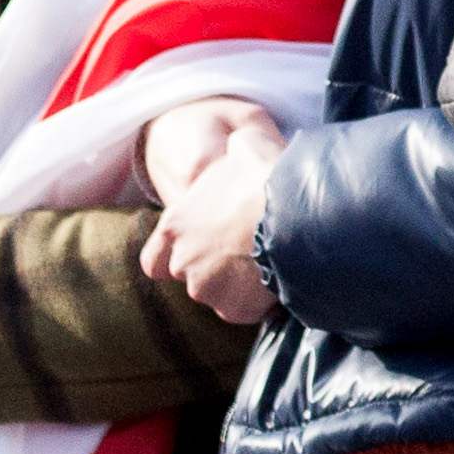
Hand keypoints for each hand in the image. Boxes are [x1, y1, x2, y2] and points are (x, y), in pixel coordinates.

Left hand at [137, 106, 285, 323]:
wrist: (298, 214)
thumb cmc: (267, 177)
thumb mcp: (246, 145)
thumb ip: (235, 150)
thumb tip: (242, 142)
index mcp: (176, 227)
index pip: (154, 261)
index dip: (175, 258)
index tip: (201, 251)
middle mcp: (184, 262)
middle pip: (193, 277)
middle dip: (218, 270)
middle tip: (250, 252)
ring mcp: (208, 289)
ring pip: (222, 295)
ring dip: (241, 287)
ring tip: (271, 265)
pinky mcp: (236, 309)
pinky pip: (248, 310)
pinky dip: (261, 302)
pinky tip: (282, 280)